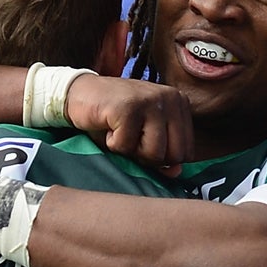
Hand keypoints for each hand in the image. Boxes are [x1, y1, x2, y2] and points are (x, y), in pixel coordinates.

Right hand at [65, 76, 193, 174]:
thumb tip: (176, 172)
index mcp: (180, 103)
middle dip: (149, 158)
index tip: (143, 142)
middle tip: (131, 139)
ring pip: (153, 153)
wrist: (80, 94)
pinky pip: (126, 146)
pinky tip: (108, 126)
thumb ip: (163, 155)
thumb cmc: (115, 119)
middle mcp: (170, 98)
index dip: (163, 158)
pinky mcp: (128, 107)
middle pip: (174, 155)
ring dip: (131, 151)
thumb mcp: (143, 137)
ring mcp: (150, 100)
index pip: (186, 151)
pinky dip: (112, 144)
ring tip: (120, 131)